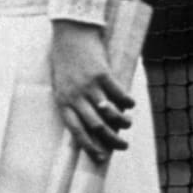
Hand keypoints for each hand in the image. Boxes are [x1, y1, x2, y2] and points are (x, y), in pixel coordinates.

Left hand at [51, 20, 131, 160]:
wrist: (70, 34)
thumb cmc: (66, 62)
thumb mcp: (63, 84)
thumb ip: (74, 102)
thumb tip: (93, 123)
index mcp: (62, 101)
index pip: (75, 130)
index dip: (88, 145)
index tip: (101, 157)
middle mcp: (74, 96)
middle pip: (94, 126)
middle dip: (111, 140)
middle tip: (123, 146)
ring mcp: (88, 85)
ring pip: (108, 112)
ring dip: (122, 122)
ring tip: (129, 125)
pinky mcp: (102, 73)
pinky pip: (118, 93)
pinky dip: (126, 102)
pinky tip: (131, 105)